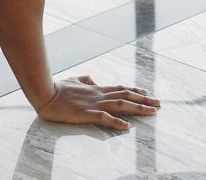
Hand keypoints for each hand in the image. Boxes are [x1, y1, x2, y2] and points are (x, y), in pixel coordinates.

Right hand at [36, 75, 160, 128]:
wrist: (45, 92)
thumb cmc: (58, 87)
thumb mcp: (75, 79)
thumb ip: (86, 79)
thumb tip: (94, 80)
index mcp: (97, 89)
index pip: (121, 88)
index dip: (136, 90)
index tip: (148, 93)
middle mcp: (99, 95)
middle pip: (126, 96)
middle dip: (144, 100)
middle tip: (159, 103)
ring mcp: (93, 104)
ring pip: (121, 105)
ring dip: (138, 108)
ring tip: (152, 111)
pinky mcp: (85, 113)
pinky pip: (104, 118)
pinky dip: (116, 122)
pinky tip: (127, 127)